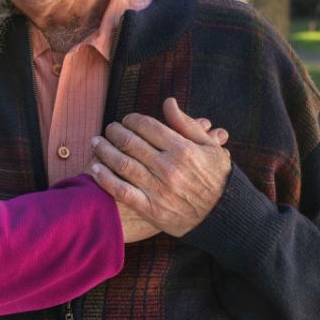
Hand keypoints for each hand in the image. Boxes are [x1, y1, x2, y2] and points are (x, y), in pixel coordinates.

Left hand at [89, 98, 231, 237]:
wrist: (225, 217)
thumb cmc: (218, 178)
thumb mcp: (210, 147)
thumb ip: (186, 124)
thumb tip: (167, 102)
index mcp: (183, 149)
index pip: (147, 126)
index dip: (132, 119)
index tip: (127, 120)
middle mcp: (169, 167)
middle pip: (130, 142)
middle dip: (114, 132)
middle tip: (109, 129)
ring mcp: (159, 189)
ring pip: (122, 164)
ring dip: (104, 151)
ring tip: (96, 143)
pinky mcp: (152, 209)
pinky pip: (122, 191)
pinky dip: (105, 179)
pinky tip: (95, 169)